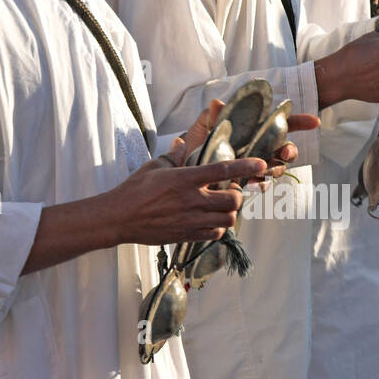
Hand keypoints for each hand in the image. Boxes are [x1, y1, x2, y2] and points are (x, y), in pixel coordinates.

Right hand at [110, 155, 267, 245]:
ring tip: (222, 207)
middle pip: (233, 199)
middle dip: (237, 194)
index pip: (222, 170)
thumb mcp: (155, 166)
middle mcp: (192, 199)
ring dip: (230, 212)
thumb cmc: (134, 190)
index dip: (245, 167)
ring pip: (228, 219)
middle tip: (230, 191)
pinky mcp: (187, 235)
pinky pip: (215, 234)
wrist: (119, 218)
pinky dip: (219, 228)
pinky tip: (211, 222)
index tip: (260, 164)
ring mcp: (190, 220)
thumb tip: (183, 142)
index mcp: (185, 178)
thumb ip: (175, 156)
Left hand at [176, 98, 318, 175]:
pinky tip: (254, 182)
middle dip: (290, 151)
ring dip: (276, 168)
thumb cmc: (195, 144)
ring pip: (277, 167)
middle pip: (285, 149)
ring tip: (267, 170)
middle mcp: (258, 148)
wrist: (182, 169)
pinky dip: (260, 183)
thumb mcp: (202, 128)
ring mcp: (255, 166)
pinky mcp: (247, 181)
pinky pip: (262, 184)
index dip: (299, 122)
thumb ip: (211, 116)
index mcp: (253, 130)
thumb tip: (217, 103)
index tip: (314, 122)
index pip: (281, 124)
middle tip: (286, 152)